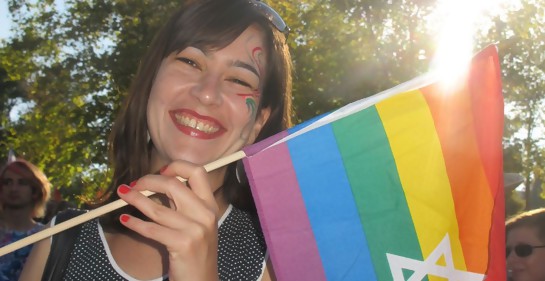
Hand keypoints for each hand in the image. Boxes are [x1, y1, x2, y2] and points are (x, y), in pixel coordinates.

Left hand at [117, 161, 219, 280]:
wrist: (202, 280)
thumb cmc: (195, 251)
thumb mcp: (198, 223)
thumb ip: (184, 204)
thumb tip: (157, 183)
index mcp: (210, 205)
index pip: (198, 172)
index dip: (177, 167)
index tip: (161, 170)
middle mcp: (205, 214)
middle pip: (173, 184)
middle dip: (149, 181)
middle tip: (134, 184)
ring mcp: (195, 229)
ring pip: (157, 208)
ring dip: (135, 199)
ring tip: (122, 195)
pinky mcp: (182, 244)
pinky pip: (151, 229)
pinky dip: (134, 223)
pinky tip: (125, 219)